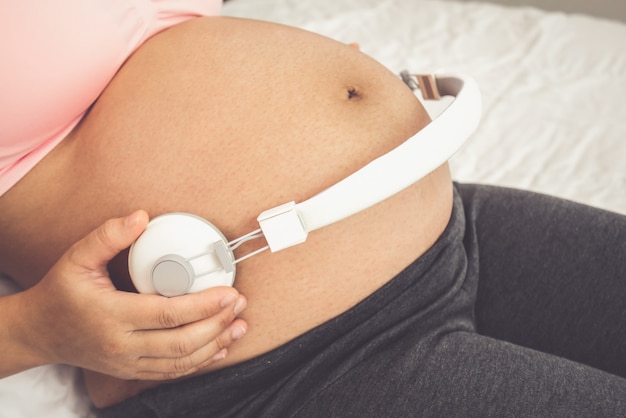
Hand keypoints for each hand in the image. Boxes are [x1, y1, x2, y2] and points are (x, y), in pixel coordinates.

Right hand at [16, 211, 246, 379]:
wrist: (40, 333)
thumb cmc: (61, 292)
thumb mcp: (77, 258)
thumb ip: (108, 236)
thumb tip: (141, 218)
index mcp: (111, 315)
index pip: (167, 314)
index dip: (204, 305)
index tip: (228, 292)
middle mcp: (121, 345)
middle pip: (181, 342)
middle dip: (217, 324)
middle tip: (239, 304)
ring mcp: (127, 363)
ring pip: (180, 362)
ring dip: (215, 345)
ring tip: (239, 326)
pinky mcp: (131, 372)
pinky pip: (171, 373)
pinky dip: (199, 362)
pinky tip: (219, 348)